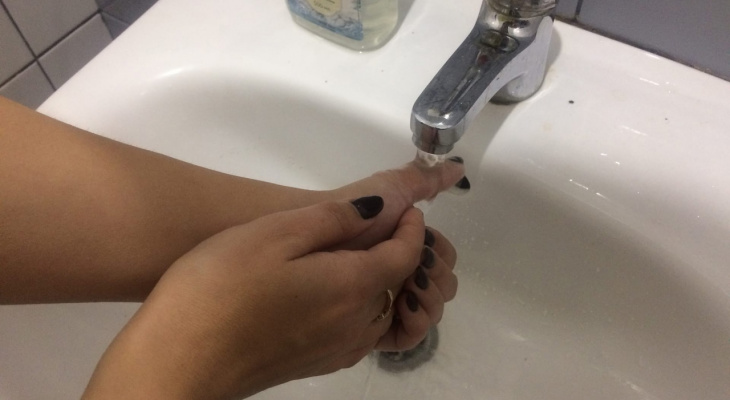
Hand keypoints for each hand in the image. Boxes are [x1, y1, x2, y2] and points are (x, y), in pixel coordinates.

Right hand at [83, 198, 427, 399]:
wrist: (179, 360)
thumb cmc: (221, 287)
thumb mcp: (274, 233)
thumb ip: (333, 218)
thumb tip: (379, 209)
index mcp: (353, 287)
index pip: (406, 257)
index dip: (414, 231)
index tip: (409, 212)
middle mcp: (356, 325)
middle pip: (399, 287)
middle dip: (404, 255)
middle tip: (391, 226)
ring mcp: (337, 350)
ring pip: (381, 312)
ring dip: (385, 283)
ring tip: (364, 254)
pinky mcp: (316, 365)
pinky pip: (360, 332)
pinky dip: (364, 307)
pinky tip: (335, 292)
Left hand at [328, 158, 463, 350]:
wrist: (317, 236)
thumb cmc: (354, 211)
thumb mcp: (391, 189)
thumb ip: (426, 178)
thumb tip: (459, 167)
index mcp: (408, 244)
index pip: (446, 259)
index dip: (442, 255)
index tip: (426, 246)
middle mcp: (403, 273)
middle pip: (444, 286)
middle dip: (438, 278)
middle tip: (418, 270)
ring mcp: (389, 299)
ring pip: (431, 311)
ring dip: (430, 300)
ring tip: (409, 288)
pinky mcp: (374, 325)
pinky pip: (407, 335)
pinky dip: (415, 325)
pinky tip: (404, 307)